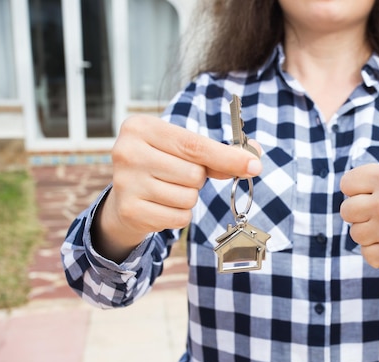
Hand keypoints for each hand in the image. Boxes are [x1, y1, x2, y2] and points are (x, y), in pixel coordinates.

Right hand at [93, 115, 261, 261]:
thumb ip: (217, 152)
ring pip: (189, 198)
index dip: (227, 157)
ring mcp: (125, 183)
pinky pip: (179, 218)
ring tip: (168, 190)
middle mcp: (127, 152)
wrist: (124, 197)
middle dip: (198, 179)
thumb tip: (254, 158)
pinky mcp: (130, 210)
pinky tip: (162, 205)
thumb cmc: (161, 165)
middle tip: (179, 176)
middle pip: (194, 174)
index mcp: (141, 127)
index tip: (254, 166)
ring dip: (189, 198)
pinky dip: (179, 215)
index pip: (194, 145)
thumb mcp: (183, 150)